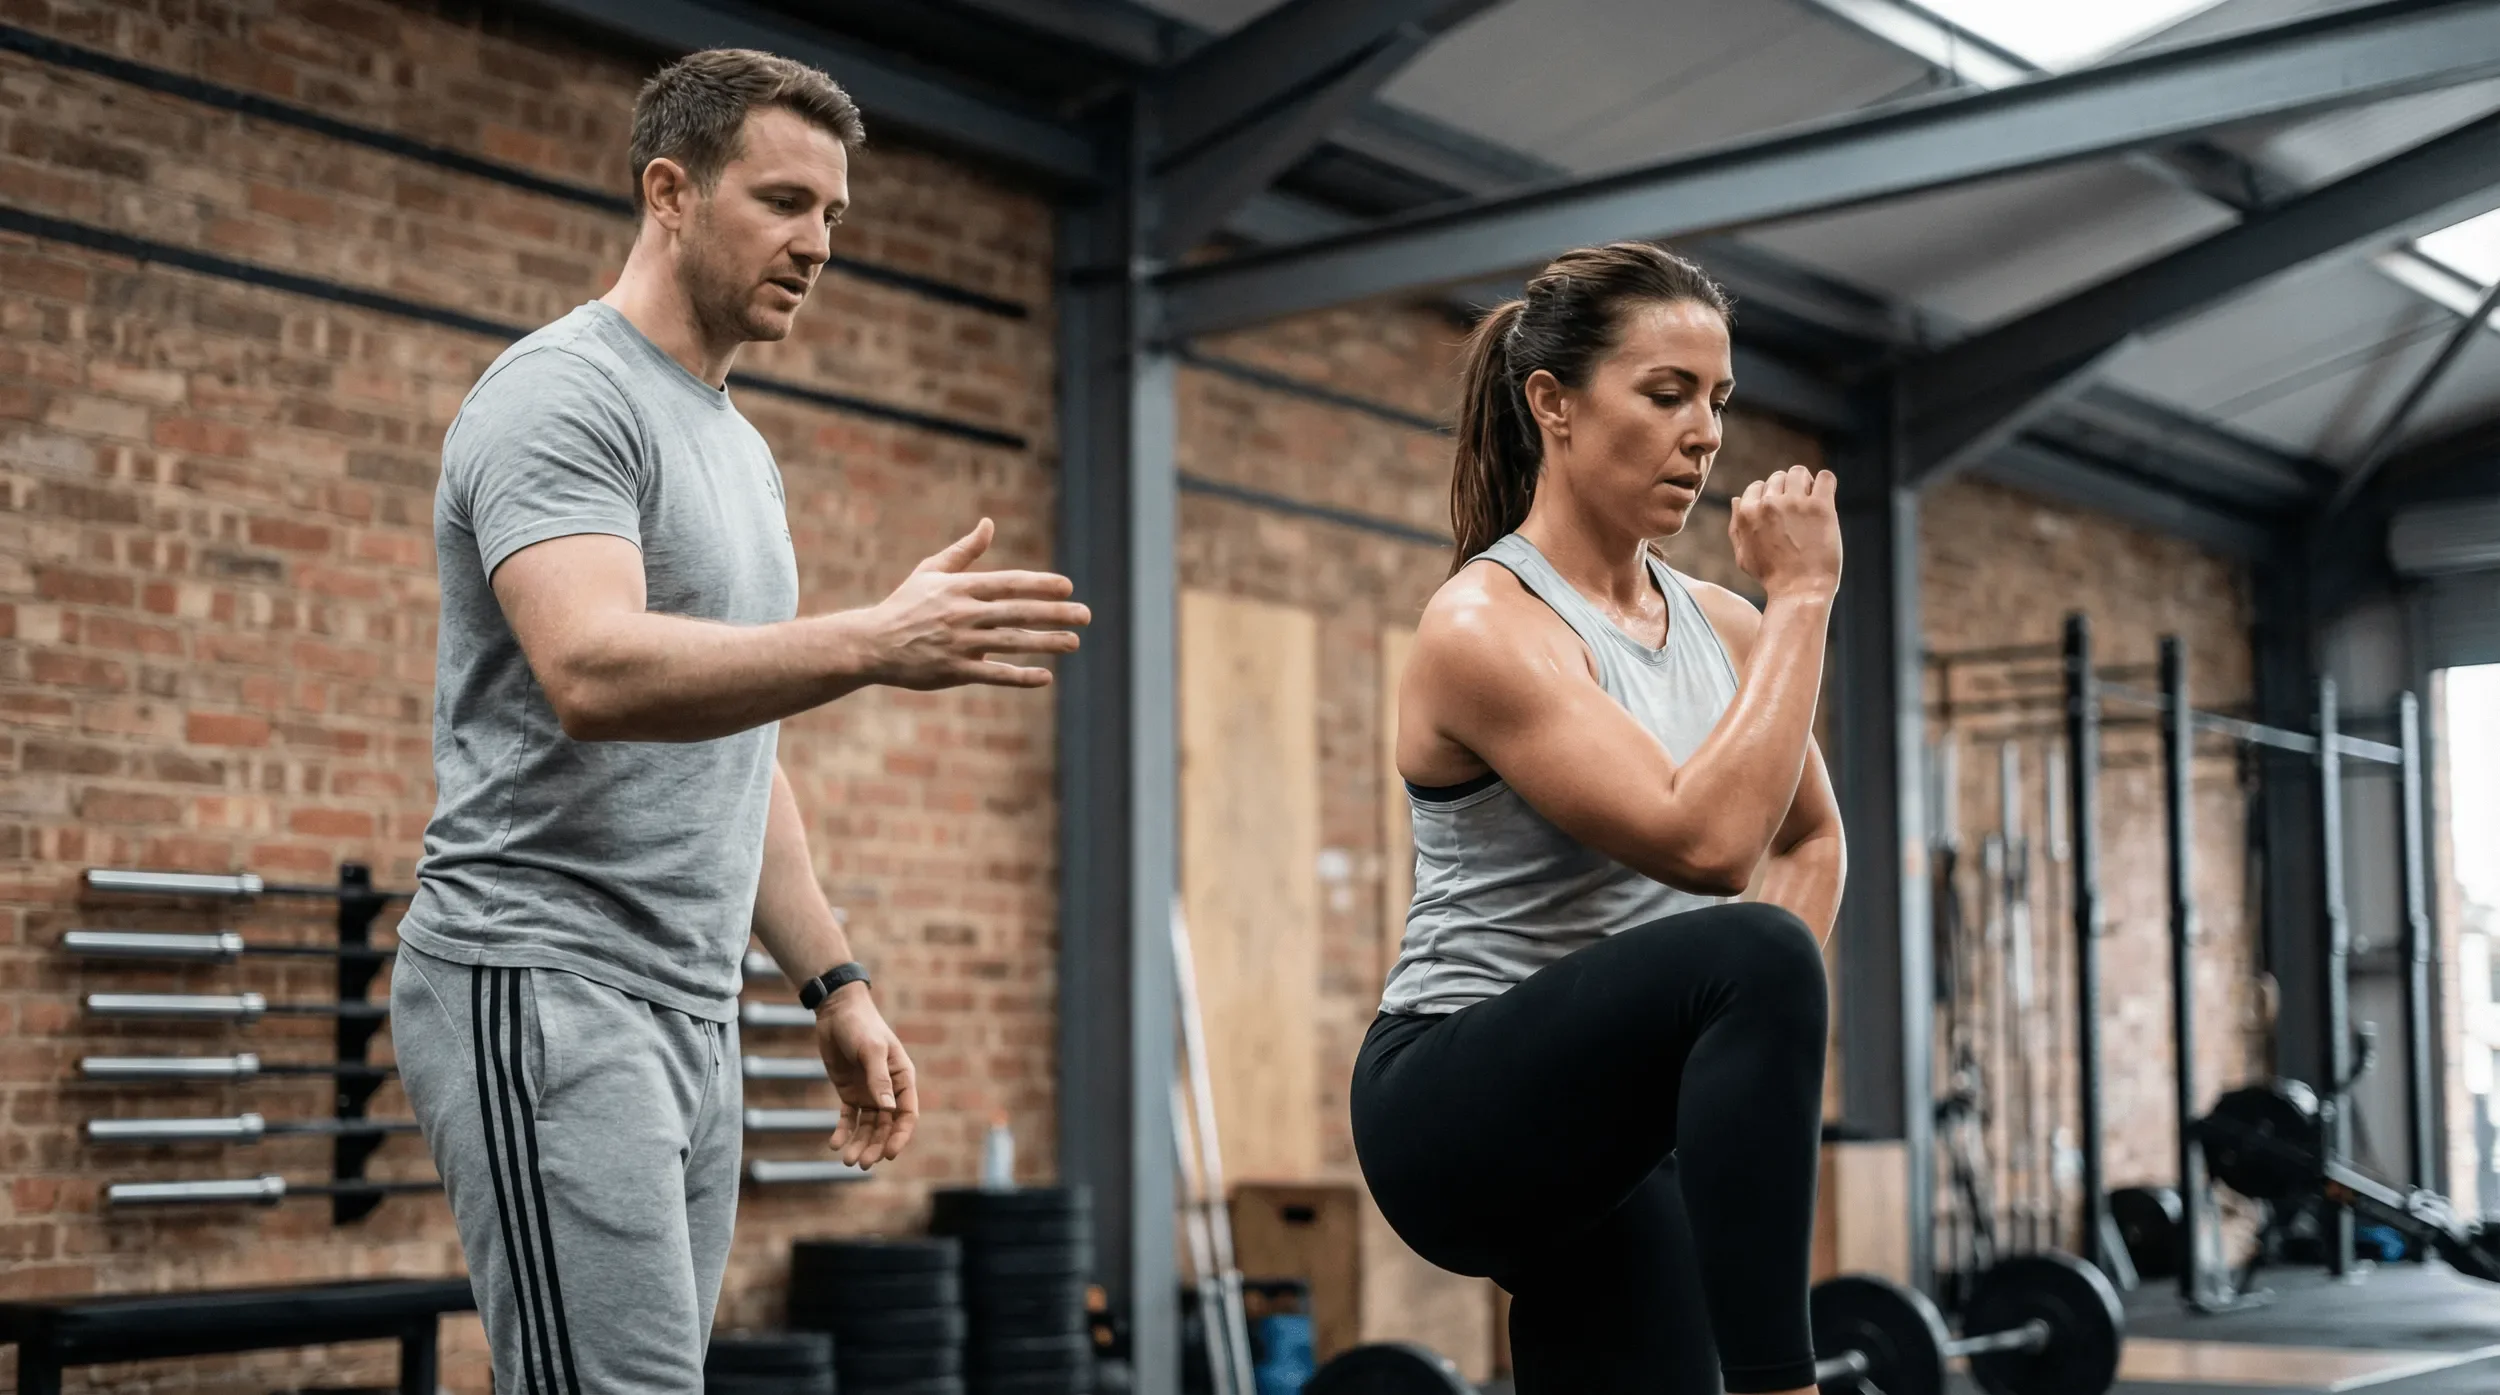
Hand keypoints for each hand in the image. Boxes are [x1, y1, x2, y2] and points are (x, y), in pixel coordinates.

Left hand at [816, 983, 918, 1168]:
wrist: (837, 1012)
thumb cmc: (861, 1026)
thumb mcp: (871, 1050)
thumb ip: (879, 1078)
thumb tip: (888, 1109)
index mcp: (902, 1078)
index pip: (907, 1114)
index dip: (899, 1136)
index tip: (889, 1155)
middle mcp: (888, 1089)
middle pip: (886, 1126)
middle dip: (876, 1146)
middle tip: (862, 1164)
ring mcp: (869, 1092)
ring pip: (868, 1126)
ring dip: (860, 1144)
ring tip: (848, 1161)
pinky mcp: (849, 1092)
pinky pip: (848, 1118)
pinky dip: (843, 1132)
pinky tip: (834, 1145)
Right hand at [864, 519, 1090, 689]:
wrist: (871, 644)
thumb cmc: (905, 605)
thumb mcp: (931, 572)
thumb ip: (964, 551)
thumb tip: (989, 523)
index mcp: (959, 588)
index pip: (1008, 583)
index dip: (1039, 584)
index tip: (1067, 586)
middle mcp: (963, 614)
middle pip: (1017, 612)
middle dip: (1055, 613)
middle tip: (1086, 615)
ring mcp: (959, 644)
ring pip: (1011, 643)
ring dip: (1045, 643)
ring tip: (1074, 642)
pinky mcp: (954, 671)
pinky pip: (994, 674)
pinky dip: (1020, 676)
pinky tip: (1045, 676)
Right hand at [1728, 466, 1841, 601]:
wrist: (1799, 591)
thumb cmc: (1771, 577)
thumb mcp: (1742, 555)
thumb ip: (1736, 526)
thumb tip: (1736, 499)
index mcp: (1747, 513)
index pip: (1757, 486)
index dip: (1769, 497)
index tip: (1780, 513)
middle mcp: (1769, 503)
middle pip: (1778, 477)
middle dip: (1787, 490)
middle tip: (1797, 511)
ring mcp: (1795, 503)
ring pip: (1799, 472)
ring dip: (1805, 484)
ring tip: (1811, 503)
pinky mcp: (1820, 507)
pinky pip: (1825, 477)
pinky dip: (1825, 483)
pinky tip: (1825, 496)